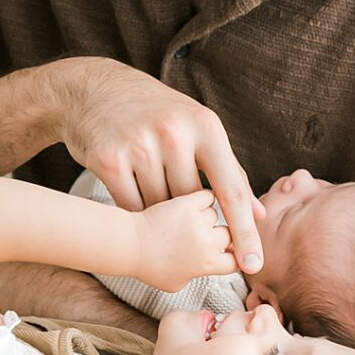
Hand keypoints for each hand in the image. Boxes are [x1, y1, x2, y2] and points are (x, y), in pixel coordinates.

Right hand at [56, 58, 262, 273]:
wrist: (96, 89)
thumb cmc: (157, 113)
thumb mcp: (198, 129)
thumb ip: (228, 171)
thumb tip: (258, 215)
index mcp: (205, 126)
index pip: (231, 189)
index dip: (244, 231)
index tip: (255, 264)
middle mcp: (175, 134)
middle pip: (191, 204)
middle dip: (185, 215)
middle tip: (175, 208)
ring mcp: (139, 145)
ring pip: (159, 208)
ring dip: (157, 213)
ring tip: (150, 190)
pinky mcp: (109, 159)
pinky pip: (130, 206)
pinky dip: (134, 211)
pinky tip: (133, 198)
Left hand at [129, 190, 236, 292]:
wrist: (130, 245)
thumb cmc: (148, 266)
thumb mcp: (176, 284)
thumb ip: (195, 275)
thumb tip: (202, 267)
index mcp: (207, 264)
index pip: (236, 260)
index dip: (232, 256)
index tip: (227, 253)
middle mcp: (207, 242)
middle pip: (230, 235)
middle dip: (220, 236)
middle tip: (205, 235)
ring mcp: (198, 221)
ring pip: (216, 214)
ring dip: (207, 216)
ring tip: (190, 220)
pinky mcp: (188, 203)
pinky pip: (207, 196)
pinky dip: (202, 198)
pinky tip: (194, 203)